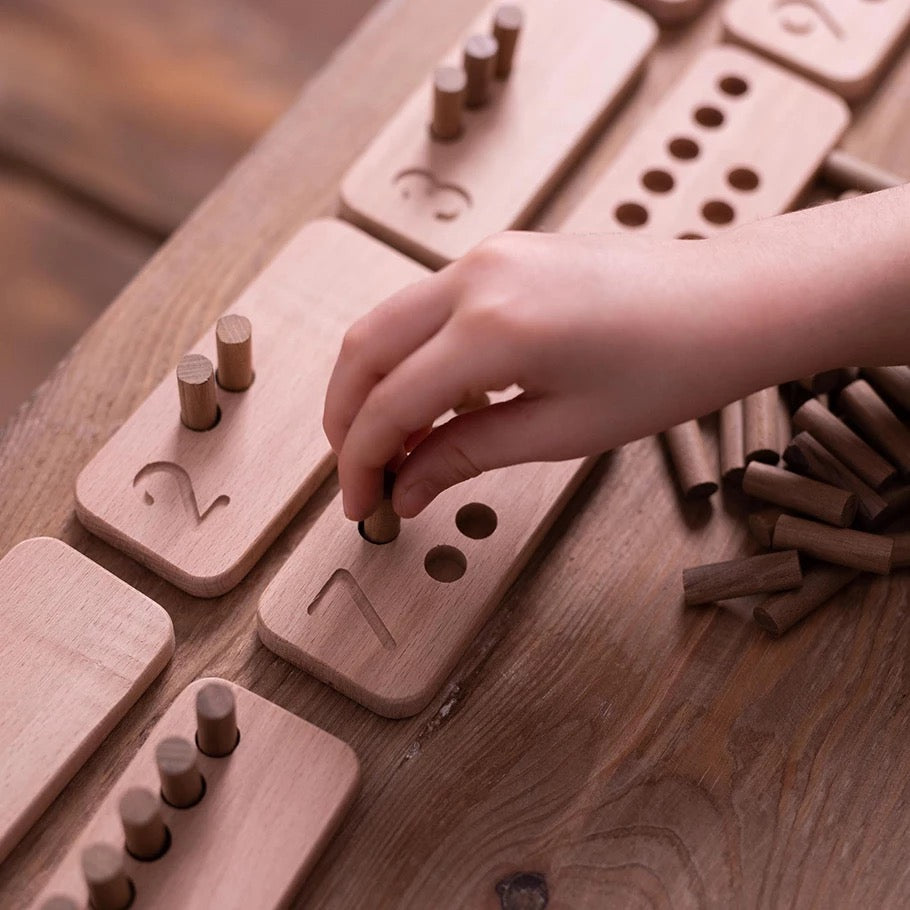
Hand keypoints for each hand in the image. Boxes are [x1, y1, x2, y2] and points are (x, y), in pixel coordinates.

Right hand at [324, 230, 738, 520]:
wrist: (732, 302)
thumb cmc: (669, 369)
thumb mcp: (563, 430)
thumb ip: (467, 454)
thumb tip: (407, 488)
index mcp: (492, 329)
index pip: (388, 403)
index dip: (361, 462)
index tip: (361, 505)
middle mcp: (475, 277)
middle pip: (364, 347)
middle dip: (345, 418)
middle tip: (358, 475)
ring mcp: (487, 256)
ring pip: (388, 321)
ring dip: (373, 384)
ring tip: (391, 446)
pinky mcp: (502, 254)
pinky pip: (428, 306)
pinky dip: (411, 356)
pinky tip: (432, 401)